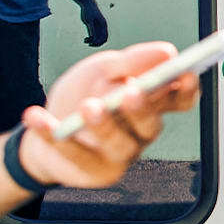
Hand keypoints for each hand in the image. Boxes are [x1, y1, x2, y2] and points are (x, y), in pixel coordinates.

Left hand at [17, 42, 199, 187]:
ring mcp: (118, 155)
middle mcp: (139, 132)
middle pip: (151, 124)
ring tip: (88, 107)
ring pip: (118, 144)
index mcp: (149, 104)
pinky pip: (74, 154)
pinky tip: (37, 116)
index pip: (179, 101)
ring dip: (103, 125)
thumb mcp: (104, 69)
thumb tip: (166, 52)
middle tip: (130, 92)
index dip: (186, 90)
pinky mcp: (92, 172)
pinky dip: (52, 134)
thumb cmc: (82, 96)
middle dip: (142, 109)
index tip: (183, 74)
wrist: (46, 127)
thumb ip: (132, 61)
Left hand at [81, 2, 108, 46]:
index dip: (99, 42)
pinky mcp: (94, 27)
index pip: (104, 37)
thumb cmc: (88, 11)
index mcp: (103, 25)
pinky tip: (85, 39)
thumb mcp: (89, 20)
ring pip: (98, 38)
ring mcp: (98, 27)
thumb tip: (93, 38)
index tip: (91, 43)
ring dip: (92, 41)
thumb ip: (91, 29)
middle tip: (89, 44)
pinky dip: (90, 38)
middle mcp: (102, 27)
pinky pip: (94, 36)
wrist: (87, 4)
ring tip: (85, 40)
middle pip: (102, 39)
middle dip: (96, 43)